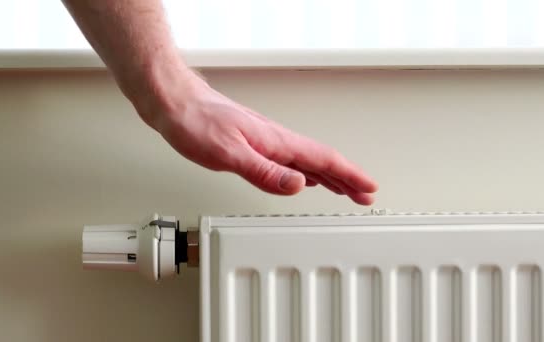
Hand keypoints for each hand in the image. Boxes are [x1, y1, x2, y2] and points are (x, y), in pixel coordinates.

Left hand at [144, 71, 378, 204]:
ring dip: (331, 177)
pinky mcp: (255, 144)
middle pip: (322, 161)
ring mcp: (267, 141)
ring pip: (309, 161)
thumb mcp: (229, 153)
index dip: (349, 176)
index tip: (368, 188)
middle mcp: (277, 140)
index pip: (324, 159)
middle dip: (347, 179)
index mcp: (277, 141)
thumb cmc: (197, 122)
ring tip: (345, 189)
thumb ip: (264, 172)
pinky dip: (308, 172)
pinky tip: (306, 178)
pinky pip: (292, 160)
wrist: (176, 103)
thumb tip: (298, 185)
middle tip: (365, 194)